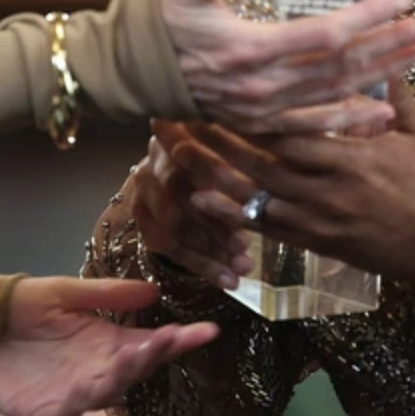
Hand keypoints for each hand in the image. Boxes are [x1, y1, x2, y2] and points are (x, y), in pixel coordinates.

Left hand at [0, 278, 218, 415]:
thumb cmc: (19, 311)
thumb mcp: (64, 293)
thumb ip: (106, 294)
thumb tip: (153, 290)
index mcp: (105, 342)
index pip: (149, 344)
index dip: (176, 339)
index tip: (206, 329)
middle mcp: (95, 370)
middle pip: (133, 369)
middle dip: (153, 355)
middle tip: (171, 338)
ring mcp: (72, 394)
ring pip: (105, 390)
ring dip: (121, 375)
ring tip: (136, 354)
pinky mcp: (43, 411)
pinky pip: (67, 410)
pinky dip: (79, 400)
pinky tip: (88, 386)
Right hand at [125, 124, 252, 289]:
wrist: (185, 181)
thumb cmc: (224, 164)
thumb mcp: (236, 155)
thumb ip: (245, 160)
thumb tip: (272, 176)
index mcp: (178, 135)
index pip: (192, 158)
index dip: (220, 185)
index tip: (248, 212)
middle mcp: (152, 161)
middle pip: (178, 194)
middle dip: (214, 225)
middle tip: (244, 249)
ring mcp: (142, 192)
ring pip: (171, 228)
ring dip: (209, 253)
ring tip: (241, 270)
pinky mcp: (142, 221)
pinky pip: (167, 248)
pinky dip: (201, 267)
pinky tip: (227, 280)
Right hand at [161, 0, 414, 134]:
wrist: (138, 74)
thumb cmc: (164, 22)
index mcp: (250, 48)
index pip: (325, 34)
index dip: (367, 17)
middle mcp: (264, 84)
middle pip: (344, 66)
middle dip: (393, 44)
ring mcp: (265, 109)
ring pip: (338, 92)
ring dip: (385, 73)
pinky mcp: (262, 124)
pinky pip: (316, 124)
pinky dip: (352, 118)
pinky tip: (385, 110)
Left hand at [166, 80, 414, 290]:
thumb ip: (393, 93)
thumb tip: (382, 49)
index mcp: (352, 158)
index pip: (293, 134)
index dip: (254, 115)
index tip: (219, 93)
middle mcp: (327, 191)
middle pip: (262, 164)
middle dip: (220, 141)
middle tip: (182, 116)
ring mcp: (318, 220)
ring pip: (255, 197)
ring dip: (214, 175)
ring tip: (176, 154)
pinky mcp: (315, 243)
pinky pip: (265, 229)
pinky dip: (230, 215)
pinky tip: (199, 201)